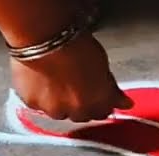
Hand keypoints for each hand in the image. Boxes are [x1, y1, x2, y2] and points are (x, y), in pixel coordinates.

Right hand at [10, 32, 132, 121]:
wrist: (45, 37)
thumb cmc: (75, 44)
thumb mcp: (103, 64)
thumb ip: (112, 89)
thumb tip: (125, 103)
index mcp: (100, 102)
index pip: (103, 112)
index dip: (99, 102)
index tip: (95, 93)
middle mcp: (79, 111)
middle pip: (81, 115)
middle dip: (79, 103)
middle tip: (72, 82)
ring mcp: (56, 109)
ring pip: (58, 112)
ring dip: (58, 102)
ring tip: (53, 78)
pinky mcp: (33, 104)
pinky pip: (37, 105)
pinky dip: (38, 95)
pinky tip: (38, 78)